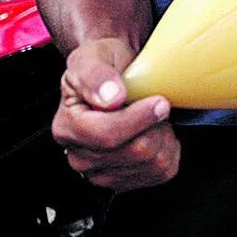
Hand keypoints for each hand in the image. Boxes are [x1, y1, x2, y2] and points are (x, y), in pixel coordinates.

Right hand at [53, 37, 179, 191]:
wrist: (114, 77)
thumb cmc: (103, 66)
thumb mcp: (93, 56)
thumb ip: (96, 74)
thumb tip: (109, 96)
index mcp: (67, 127)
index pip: (106, 135)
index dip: (139, 118)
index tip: (159, 101)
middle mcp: (81, 156)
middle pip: (136, 151)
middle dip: (154, 123)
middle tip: (152, 102)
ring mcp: (103, 173)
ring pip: (154, 163)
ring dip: (163, 135)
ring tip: (151, 117)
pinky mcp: (127, 181)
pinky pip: (163, 171)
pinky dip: (169, 149)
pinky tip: (154, 132)